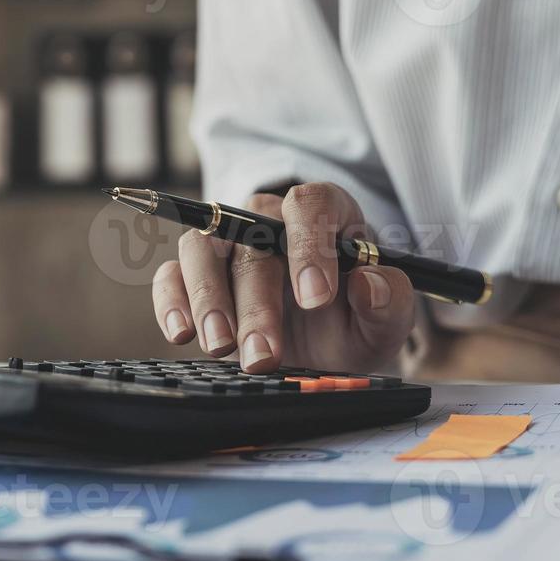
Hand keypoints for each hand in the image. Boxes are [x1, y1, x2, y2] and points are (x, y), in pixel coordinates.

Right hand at [151, 182, 417, 373]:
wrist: (322, 348)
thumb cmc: (353, 322)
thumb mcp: (384, 322)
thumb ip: (388, 302)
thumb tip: (367, 284)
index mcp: (324, 214)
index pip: (310, 206)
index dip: (310, 246)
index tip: (315, 299)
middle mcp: (269, 220)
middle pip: (252, 238)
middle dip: (257, 302)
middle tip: (264, 354)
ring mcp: (227, 244)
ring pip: (203, 248)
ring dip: (208, 299)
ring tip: (220, 347)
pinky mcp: (194, 275)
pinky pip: (171, 275)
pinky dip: (171, 301)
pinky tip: (182, 333)